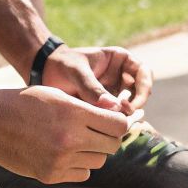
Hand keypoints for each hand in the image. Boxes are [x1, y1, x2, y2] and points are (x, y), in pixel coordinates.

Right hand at [0, 86, 129, 183]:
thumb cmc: (23, 102)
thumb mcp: (58, 95)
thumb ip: (88, 108)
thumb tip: (118, 120)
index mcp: (74, 114)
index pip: (118, 125)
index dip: (119, 123)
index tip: (113, 122)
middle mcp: (70, 139)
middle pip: (112, 146)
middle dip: (108, 138)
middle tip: (95, 131)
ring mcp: (59, 161)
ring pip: (98, 162)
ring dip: (92, 152)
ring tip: (74, 140)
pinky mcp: (49, 176)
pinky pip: (81, 174)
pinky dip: (77, 165)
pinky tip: (62, 153)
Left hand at [36, 45, 153, 112]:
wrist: (44, 73)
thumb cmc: (61, 64)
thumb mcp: (76, 71)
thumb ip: (92, 88)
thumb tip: (113, 107)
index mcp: (119, 60)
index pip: (144, 72)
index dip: (144, 88)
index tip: (133, 103)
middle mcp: (121, 76)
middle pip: (141, 92)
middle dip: (135, 106)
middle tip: (122, 117)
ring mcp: (114, 92)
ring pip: (129, 107)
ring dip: (124, 116)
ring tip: (110, 123)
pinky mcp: (105, 106)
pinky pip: (115, 115)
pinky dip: (112, 122)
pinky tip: (103, 128)